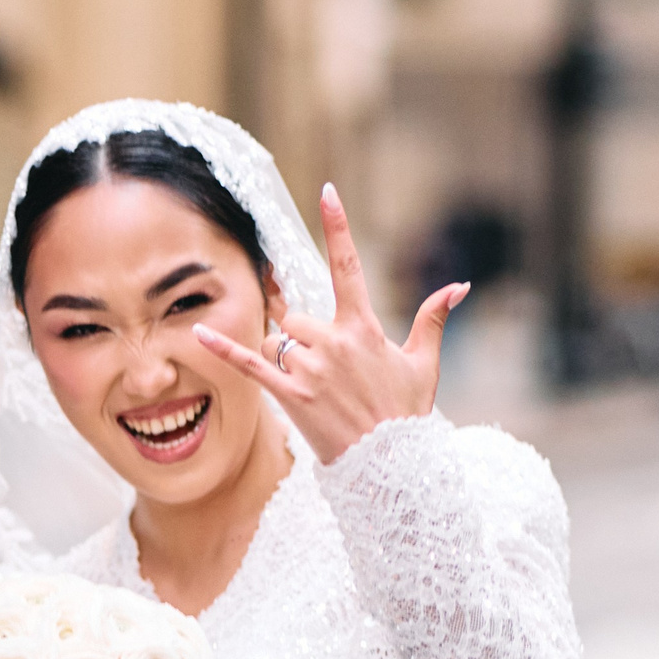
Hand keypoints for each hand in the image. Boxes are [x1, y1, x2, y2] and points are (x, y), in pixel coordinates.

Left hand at [193, 183, 466, 464]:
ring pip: (275, 341)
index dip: (337, 226)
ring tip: (309, 387)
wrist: (393, 466)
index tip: (327, 192)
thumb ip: (433, 318)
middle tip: (321, 369)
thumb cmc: (407, 414)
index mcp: (363, 328)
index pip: (348, 265)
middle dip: (299, 335)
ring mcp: (311, 369)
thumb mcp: (424, 363)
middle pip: (295, 317)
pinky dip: (224, 349)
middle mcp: (334, 342)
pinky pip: (249, 365)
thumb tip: (459, 285)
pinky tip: (200, 333)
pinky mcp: (291, 395)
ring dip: (282, 356)